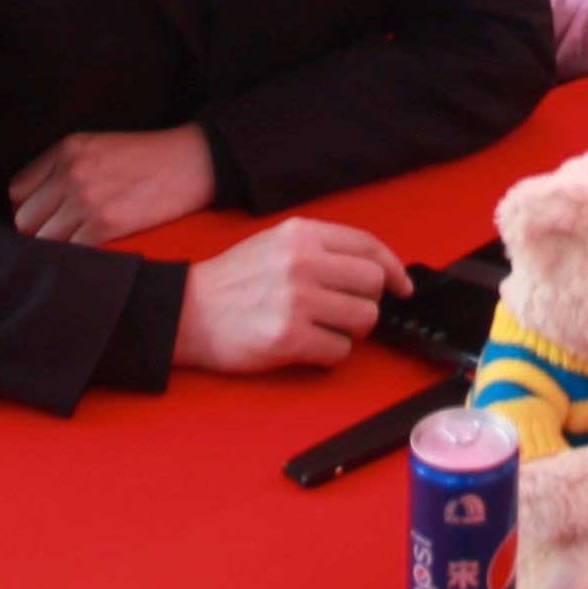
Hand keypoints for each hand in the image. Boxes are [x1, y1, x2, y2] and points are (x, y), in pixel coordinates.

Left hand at [8, 121, 215, 245]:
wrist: (192, 162)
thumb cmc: (147, 157)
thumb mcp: (99, 145)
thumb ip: (62, 167)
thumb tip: (33, 204)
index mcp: (66, 150)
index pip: (17, 191)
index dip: (29, 208)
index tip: (45, 217)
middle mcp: (71, 172)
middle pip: (25, 220)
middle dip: (39, 231)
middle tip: (61, 235)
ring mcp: (87, 200)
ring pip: (43, 241)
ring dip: (57, 248)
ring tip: (77, 246)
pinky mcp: (106, 224)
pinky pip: (73, 253)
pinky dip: (79, 258)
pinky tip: (93, 252)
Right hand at [171, 217, 403, 376]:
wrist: (187, 312)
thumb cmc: (233, 282)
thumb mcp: (276, 244)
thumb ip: (321, 249)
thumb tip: (374, 269)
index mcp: (301, 234)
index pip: (368, 245)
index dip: (392, 268)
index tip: (401, 286)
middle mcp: (302, 262)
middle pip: (372, 284)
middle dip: (366, 302)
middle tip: (344, 312)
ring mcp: (296, 300)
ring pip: (363, 319)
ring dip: (349, 330)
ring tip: (321, 329)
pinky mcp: (288, 338)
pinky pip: (339, 351)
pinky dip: (330, 353)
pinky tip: (307, 346)